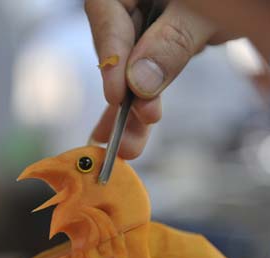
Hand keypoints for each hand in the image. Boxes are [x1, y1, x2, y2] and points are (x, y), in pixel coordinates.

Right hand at [86, 0, 234, 158]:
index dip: (110, 59)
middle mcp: (136, 6)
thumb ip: (172, 41)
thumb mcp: (203, 12)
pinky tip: (137, 128)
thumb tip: (140, 83)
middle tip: (123, 137)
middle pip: (117, 53)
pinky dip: (146, 103)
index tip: (115, 96)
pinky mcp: (159, 47)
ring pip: (131, 72)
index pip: (107, 15)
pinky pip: (148, 78)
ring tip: (130, 145)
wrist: (247, 5)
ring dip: (132, 112)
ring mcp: (146, 28)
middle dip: (122, 100)